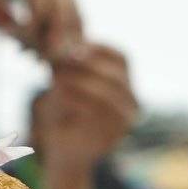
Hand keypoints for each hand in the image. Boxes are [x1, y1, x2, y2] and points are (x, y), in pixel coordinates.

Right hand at [0, 0, 81, 58]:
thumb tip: (12, 29)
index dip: (66, 21)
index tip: (60, 48)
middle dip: (70, 30)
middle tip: (64, 58)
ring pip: (59, 0)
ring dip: (55, 32)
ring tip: (46, 56)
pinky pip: (39, 0)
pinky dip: (36, 23)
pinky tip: (21, 40)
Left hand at [39, 44, 137, 170]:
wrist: (63, 147)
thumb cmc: (64, 108)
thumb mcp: (65, 78)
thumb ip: (68, 61)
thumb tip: (63, 42)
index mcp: (125, 84)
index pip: (122, 58)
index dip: (99, 49)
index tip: (73, 45)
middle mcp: (132, 102)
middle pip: (116, 76)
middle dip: (87, 65)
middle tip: (61, 60)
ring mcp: (125, 121)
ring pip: (108, 95)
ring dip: (79, 81)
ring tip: (55, 77)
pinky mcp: (112, 137)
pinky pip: (96, 115)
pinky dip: (76, 100)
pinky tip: (58, 94)